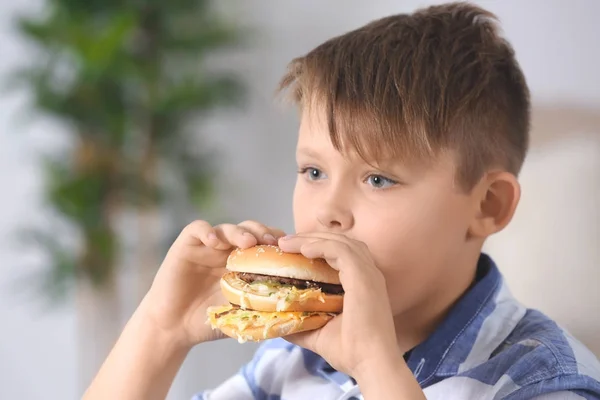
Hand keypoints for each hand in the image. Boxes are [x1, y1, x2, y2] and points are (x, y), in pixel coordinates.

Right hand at [141, 220, 285, 346]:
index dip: (277, 243)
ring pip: (227, 227)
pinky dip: (208, 232)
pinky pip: (198, 229)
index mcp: (243, 263)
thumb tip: (294, 309)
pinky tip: (215, 242)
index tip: (288, 250)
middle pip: (249, 229)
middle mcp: (227, 250)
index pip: (264, 243)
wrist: (174, 328)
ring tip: (248, 242)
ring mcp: (207, 246)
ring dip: (239, 232)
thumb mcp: (240, 313)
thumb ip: (260, 307)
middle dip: (262, 232)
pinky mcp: (186, 245)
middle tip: (271, 242)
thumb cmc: (208, 322)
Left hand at [277, 232, 403, 378]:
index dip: (317, 246)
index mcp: (362, 282)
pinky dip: (321, 246)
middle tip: (285, 242)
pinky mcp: (364, 278)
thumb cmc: (352, 352)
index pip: (340, 252)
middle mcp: (369, 274)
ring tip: (288, 243)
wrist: (372, 365)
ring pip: (340, 242)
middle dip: (312, 238)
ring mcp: (369, 274)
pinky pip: (341, 251)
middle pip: (340, 242)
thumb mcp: (319, 334)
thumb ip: (301, 324)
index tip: (291, 249)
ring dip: (312, 239)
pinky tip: (304, 249)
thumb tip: (277, 323)